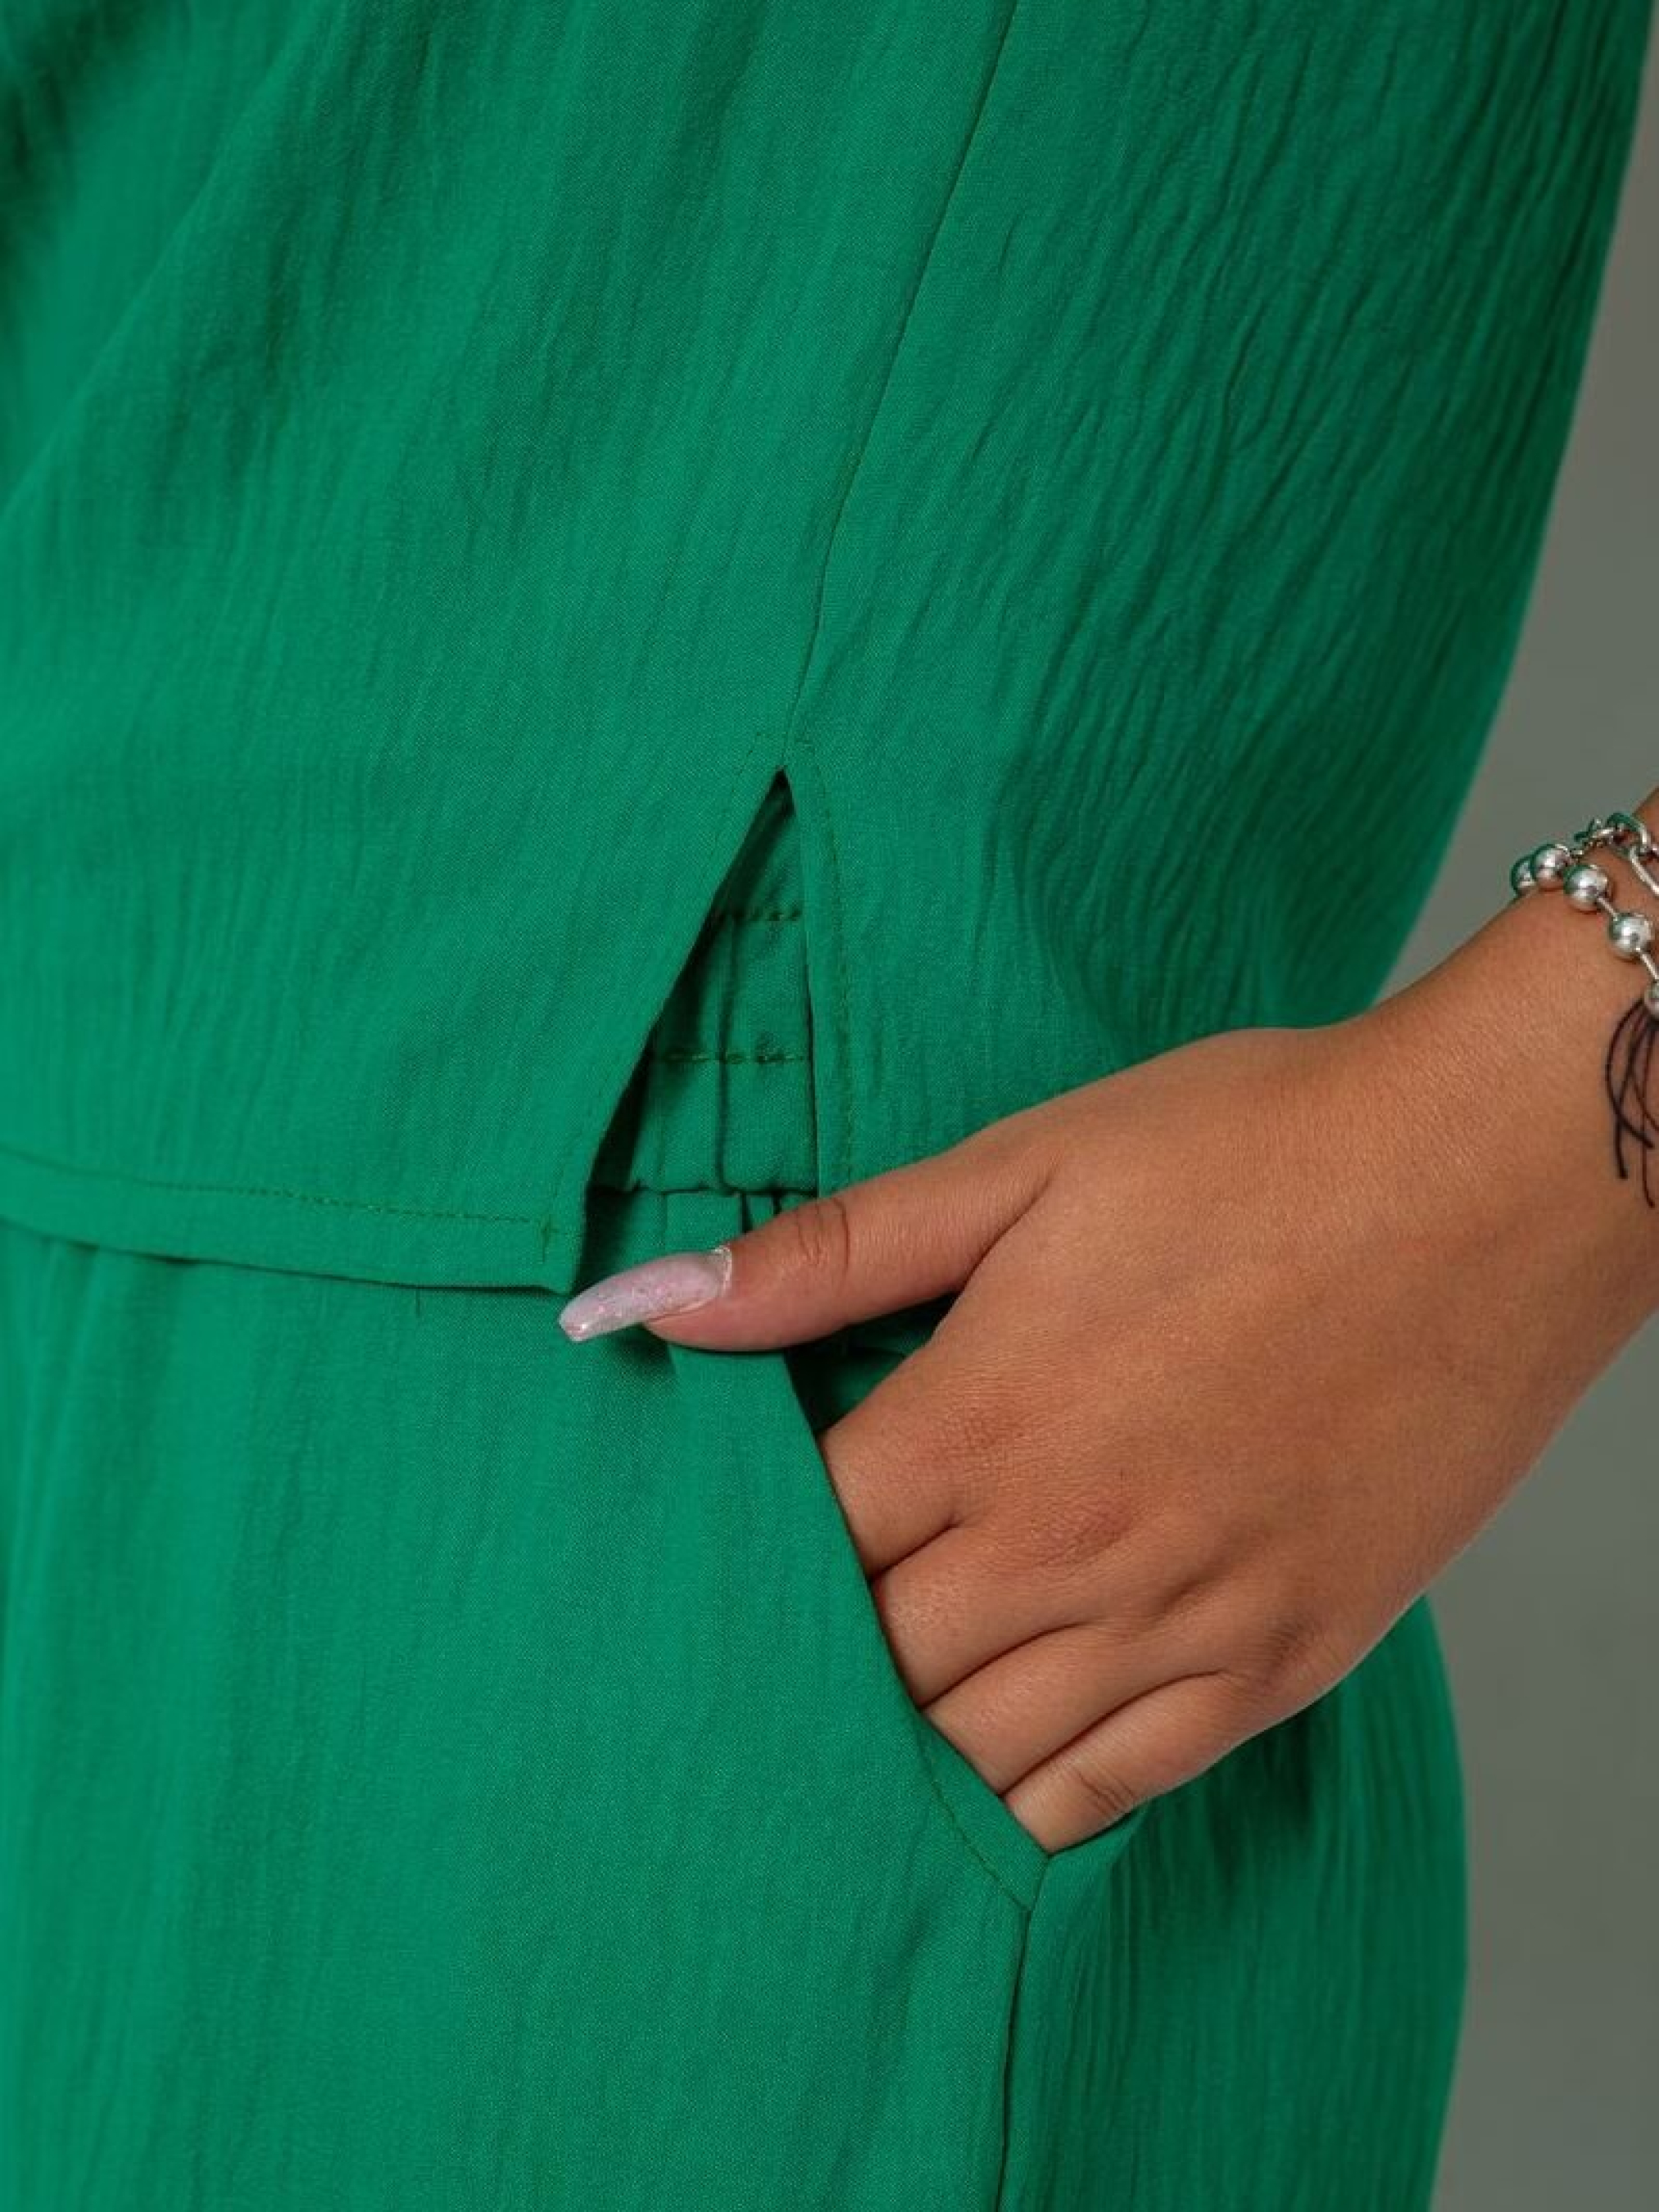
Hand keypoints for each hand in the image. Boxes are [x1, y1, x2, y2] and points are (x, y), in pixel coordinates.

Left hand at [557, 914, 1657, 1852]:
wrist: (1489, 1181)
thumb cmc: (1257, 1150)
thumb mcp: (1023, 1162)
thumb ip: (829, 1254)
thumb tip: (639, 1303)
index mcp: (983, 1418)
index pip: (794, 1558)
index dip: (726, 1576)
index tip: (688, 1579)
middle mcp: (1070, 1546)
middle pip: (869, 1673)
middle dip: (797, 1673)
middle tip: (741, 1681)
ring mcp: (1184, 1618)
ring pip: (979, 1757)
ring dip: (895, 1758)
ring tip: (835, 1752)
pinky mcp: (1281, 1659)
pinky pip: (1120, 1788)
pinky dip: (1032, 1807)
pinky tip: (982, 1795)